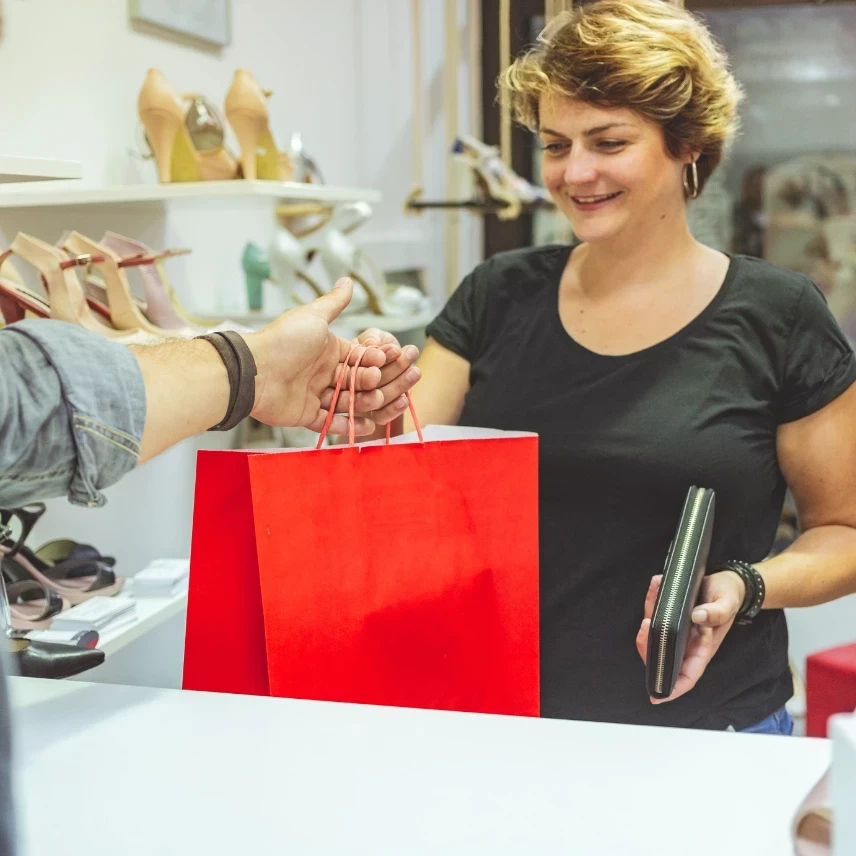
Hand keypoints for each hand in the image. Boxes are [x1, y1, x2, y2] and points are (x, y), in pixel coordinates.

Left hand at [246, 279, 410, 434]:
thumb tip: (348, 280)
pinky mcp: (306, 415)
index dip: (374, 359)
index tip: (387, 358)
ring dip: (364, 402)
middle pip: (355, 381)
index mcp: (327, 351)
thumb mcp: (313, 316)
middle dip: (371, 381)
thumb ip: (334, 302)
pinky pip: (330, 423)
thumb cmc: (283, 341)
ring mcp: (314, 394)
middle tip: (382, 380)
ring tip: (377, 401)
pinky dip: (348, 425)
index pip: (358, 358)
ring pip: (346, 402)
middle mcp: (322, 373)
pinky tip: (366, 425)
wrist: (255, 371)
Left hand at [635, 570, 745, 703]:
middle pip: (661, 655)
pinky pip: (655, 612)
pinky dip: (652, 599)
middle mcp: (687, 642)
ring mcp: (677, 629)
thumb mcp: (728, 603)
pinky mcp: (670, 614)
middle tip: (645, 625)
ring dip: (648, 617)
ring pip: (654, 633)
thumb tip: (698, 616)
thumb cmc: (730, 597)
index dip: (672, 688)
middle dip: (648, 645)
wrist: (728, 581)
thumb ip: (717, 612)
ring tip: (652, 596)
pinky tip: (656, 584)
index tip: (656, 696)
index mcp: (703, 647)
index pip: (687, 675)